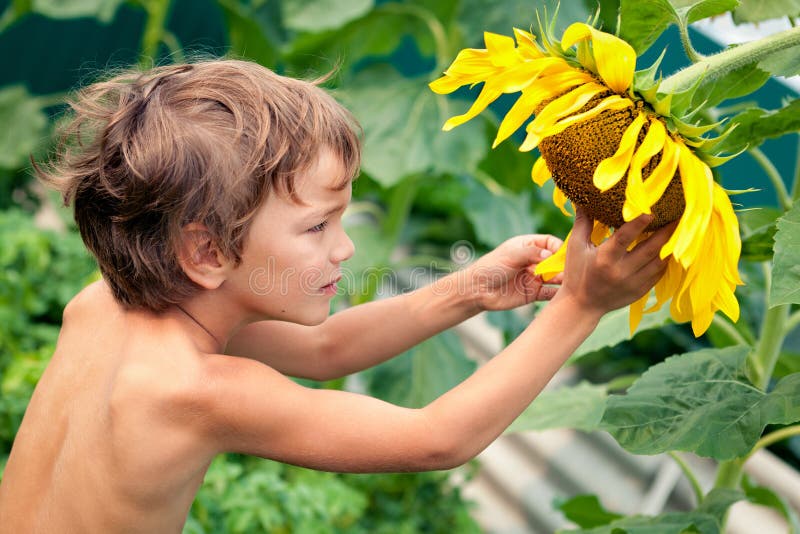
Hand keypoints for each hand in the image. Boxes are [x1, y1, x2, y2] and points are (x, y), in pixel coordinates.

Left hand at [459, 234, 563, 311]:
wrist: (477, 290)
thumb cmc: (490, 267)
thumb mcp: (511, 255)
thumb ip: (531, 253)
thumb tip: (551, 256)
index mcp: (527, 246)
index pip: (549, 243)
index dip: (558, 248)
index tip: (563, 254)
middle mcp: (533, 261)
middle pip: (555, 260)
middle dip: (563, 264)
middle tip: (568, 270)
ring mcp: (534, 277)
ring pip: (555, 277)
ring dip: (562, 279)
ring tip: (565, 281)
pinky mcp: (533, 293)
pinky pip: (549, 293)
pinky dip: (557, 293)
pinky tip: (563, 294)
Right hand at [558, 209, 672, 317]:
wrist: (581, 306)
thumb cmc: (576, 272)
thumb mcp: (576, 247)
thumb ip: (583, 223)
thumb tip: (582, 200)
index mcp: (604, 259)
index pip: (624, 237)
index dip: (639, 223)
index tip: (652, 210)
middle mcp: (620, 272)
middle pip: (650, 249)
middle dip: (666, 232)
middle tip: (677, 216)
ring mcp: (633, 283)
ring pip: (659, 262)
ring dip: (670, 245)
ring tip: (678, 230)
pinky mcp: (640, 291)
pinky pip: (659, 273)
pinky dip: (665, 260)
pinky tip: (669, 248)